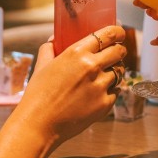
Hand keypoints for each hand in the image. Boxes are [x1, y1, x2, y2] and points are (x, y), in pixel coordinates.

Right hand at [17, 25, 126, 146]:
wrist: (38, 124)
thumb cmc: (37, 94)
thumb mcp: (41, 65)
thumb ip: (49, 48)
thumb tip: (54, 39)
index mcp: (76, 52)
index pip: (108, 34)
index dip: (117, 32)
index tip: (119, 33)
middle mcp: (91, 66)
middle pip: (119, 52)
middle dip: (119, 51)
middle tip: (115, 54)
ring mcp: (100, 86)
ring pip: (119, 72)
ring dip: (114, 72)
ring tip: (103, 76)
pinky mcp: (105, 104)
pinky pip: (116, 91)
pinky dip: (110, 90)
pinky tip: (98, 93)